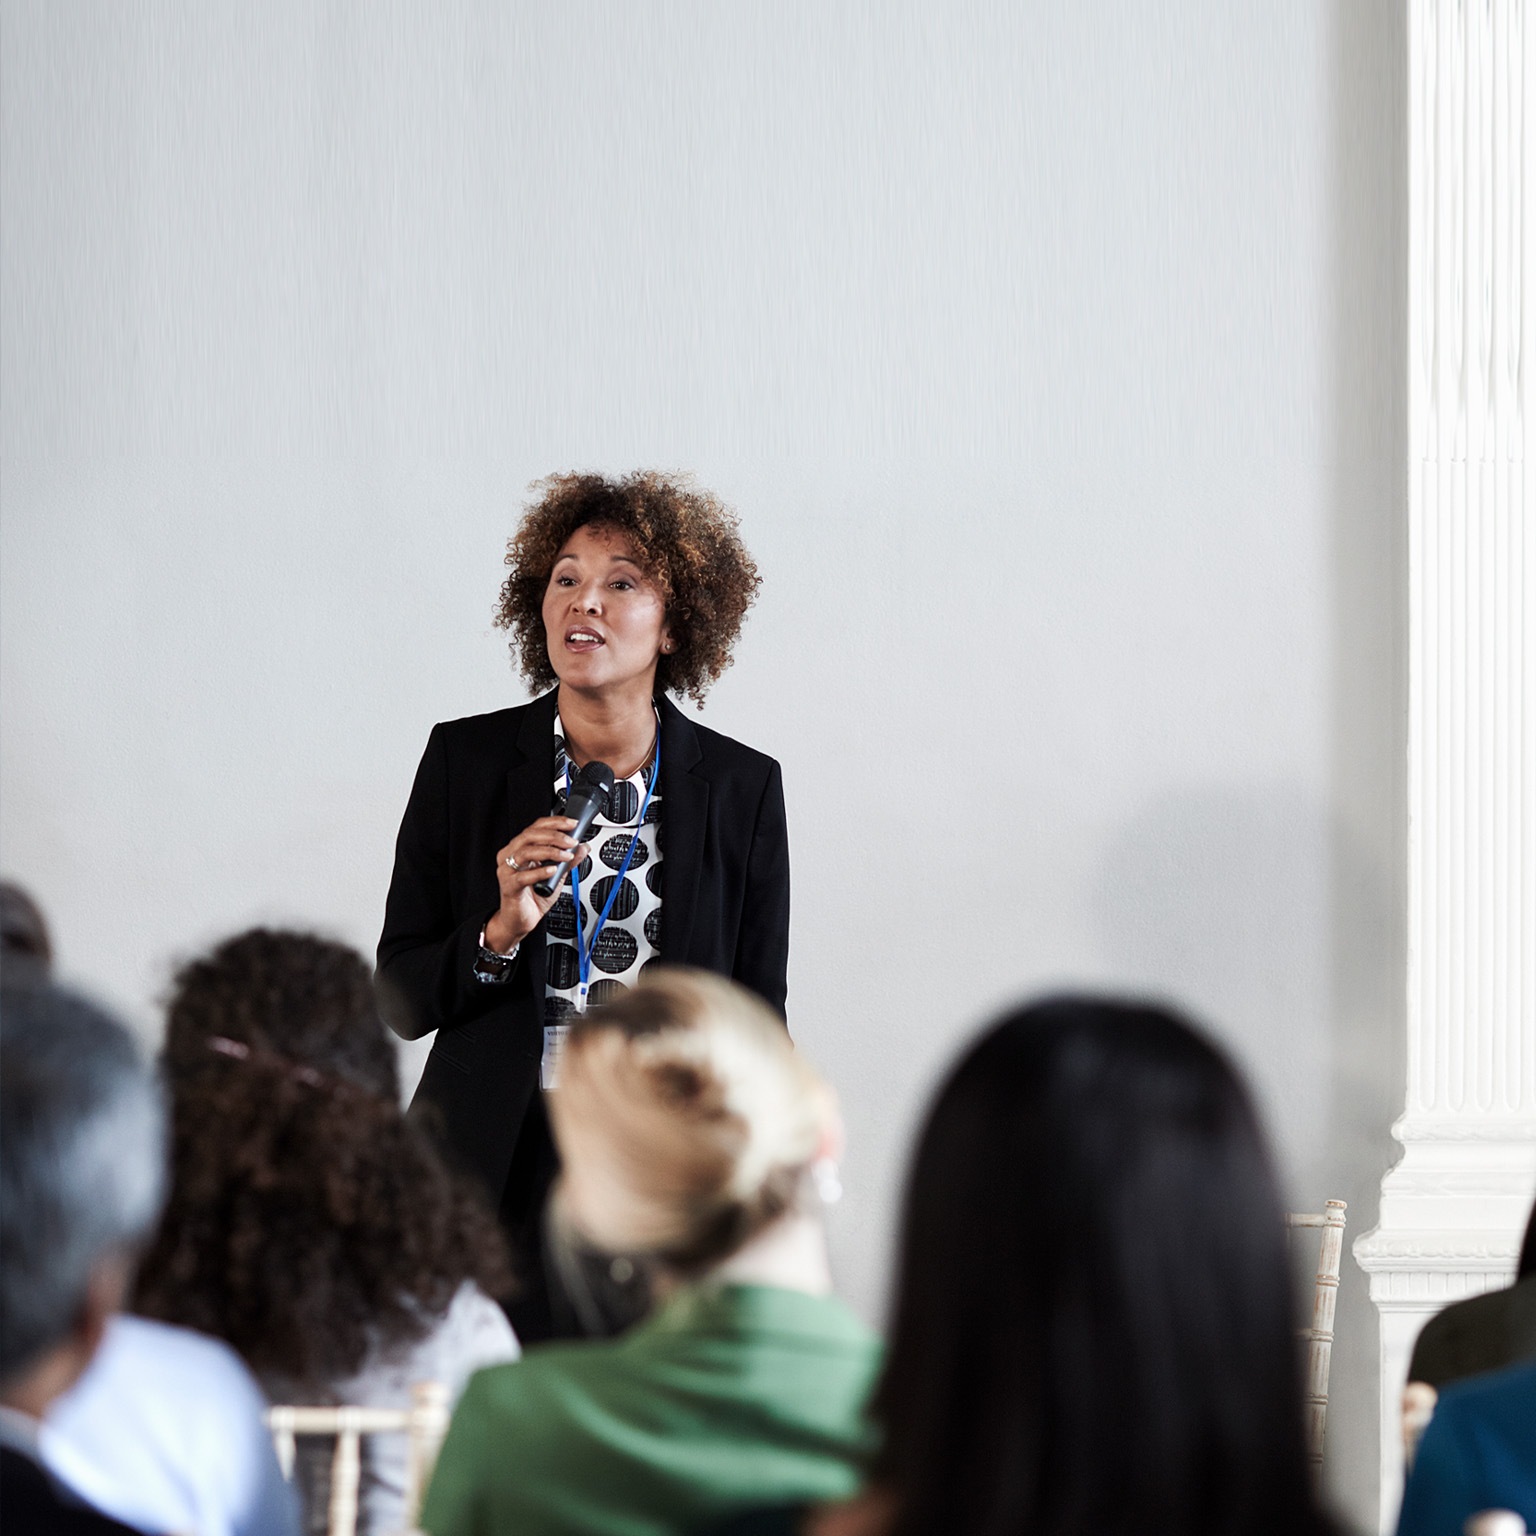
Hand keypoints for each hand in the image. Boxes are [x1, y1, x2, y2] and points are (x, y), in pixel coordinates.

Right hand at [484, 816, 588, 952]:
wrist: (520, 920)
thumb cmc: (533, 897)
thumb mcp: (556, 876)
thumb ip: (568, 861)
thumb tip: (582, 848)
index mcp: (519, 849)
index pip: (536, 827)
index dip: (555, 822)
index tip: (572, 824)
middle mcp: (510, 856)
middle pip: (530, 836)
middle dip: (554, 835)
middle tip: (571, 841)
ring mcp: (507, 871)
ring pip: (526, 852)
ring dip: (549, 851)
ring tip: (565, 856)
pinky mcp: (509, 886)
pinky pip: (523, 876)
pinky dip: (539, 871)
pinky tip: (552, 870)